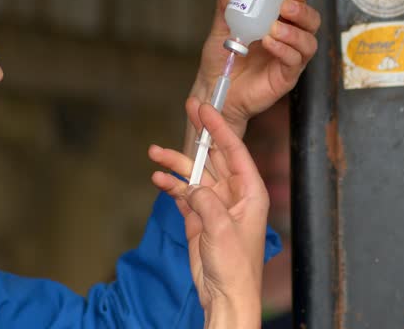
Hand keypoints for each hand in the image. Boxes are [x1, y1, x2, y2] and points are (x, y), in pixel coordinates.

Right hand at [149, 101, 268, 328]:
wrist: (224, 295)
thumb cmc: (235, 265)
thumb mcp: (222, 229)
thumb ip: (205, 201)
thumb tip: (191, 186)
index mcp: (250, 191)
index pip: (234, 150)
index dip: (219, 127)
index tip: (206, 108)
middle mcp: (233, 193)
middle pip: (213, 157)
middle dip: (197, 137)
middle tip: (186, 111)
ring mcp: (215, 204)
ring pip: (194, 175)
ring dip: (175, 164)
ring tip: (153, 153)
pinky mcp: (199, 218)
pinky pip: (183, 194)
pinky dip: (171, 186)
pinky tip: (158, 179)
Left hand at [185, 0, 320, 154]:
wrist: (213, 87)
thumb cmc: (221, 59)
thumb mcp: (221, 28)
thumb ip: (227, 6)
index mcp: (277, 25)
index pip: (298, 7)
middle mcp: (288, 41)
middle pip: (311, 23)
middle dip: (303, 12)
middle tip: (285, 7)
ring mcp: (288, 60)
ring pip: (308, 43)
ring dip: (294, 32)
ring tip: (273, 28)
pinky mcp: (286, 78)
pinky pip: (294, 62)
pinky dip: (285, 50)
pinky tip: (270, 44)